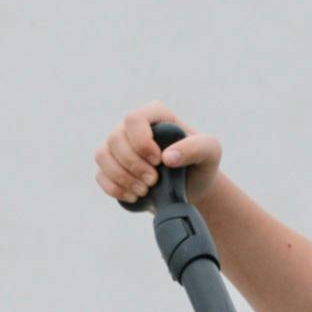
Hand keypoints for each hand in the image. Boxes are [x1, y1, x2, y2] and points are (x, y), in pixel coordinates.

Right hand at [95, 106, 216, 205]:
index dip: (141, 141)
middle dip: (133, 165)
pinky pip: (100, 175)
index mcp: (155, 115)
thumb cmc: (200, 164)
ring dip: (122, 177)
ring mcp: (118, 147)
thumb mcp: (211, 152)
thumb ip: (196, 147)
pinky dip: (114, 188)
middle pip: (115, 138)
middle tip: (153, 181)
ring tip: (144, 191)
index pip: (134, 119)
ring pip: (103, 156)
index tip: (158, 161)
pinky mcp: (110, 168)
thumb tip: (168, 157)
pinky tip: (133, 196)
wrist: (189, 189)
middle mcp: (131, 128)